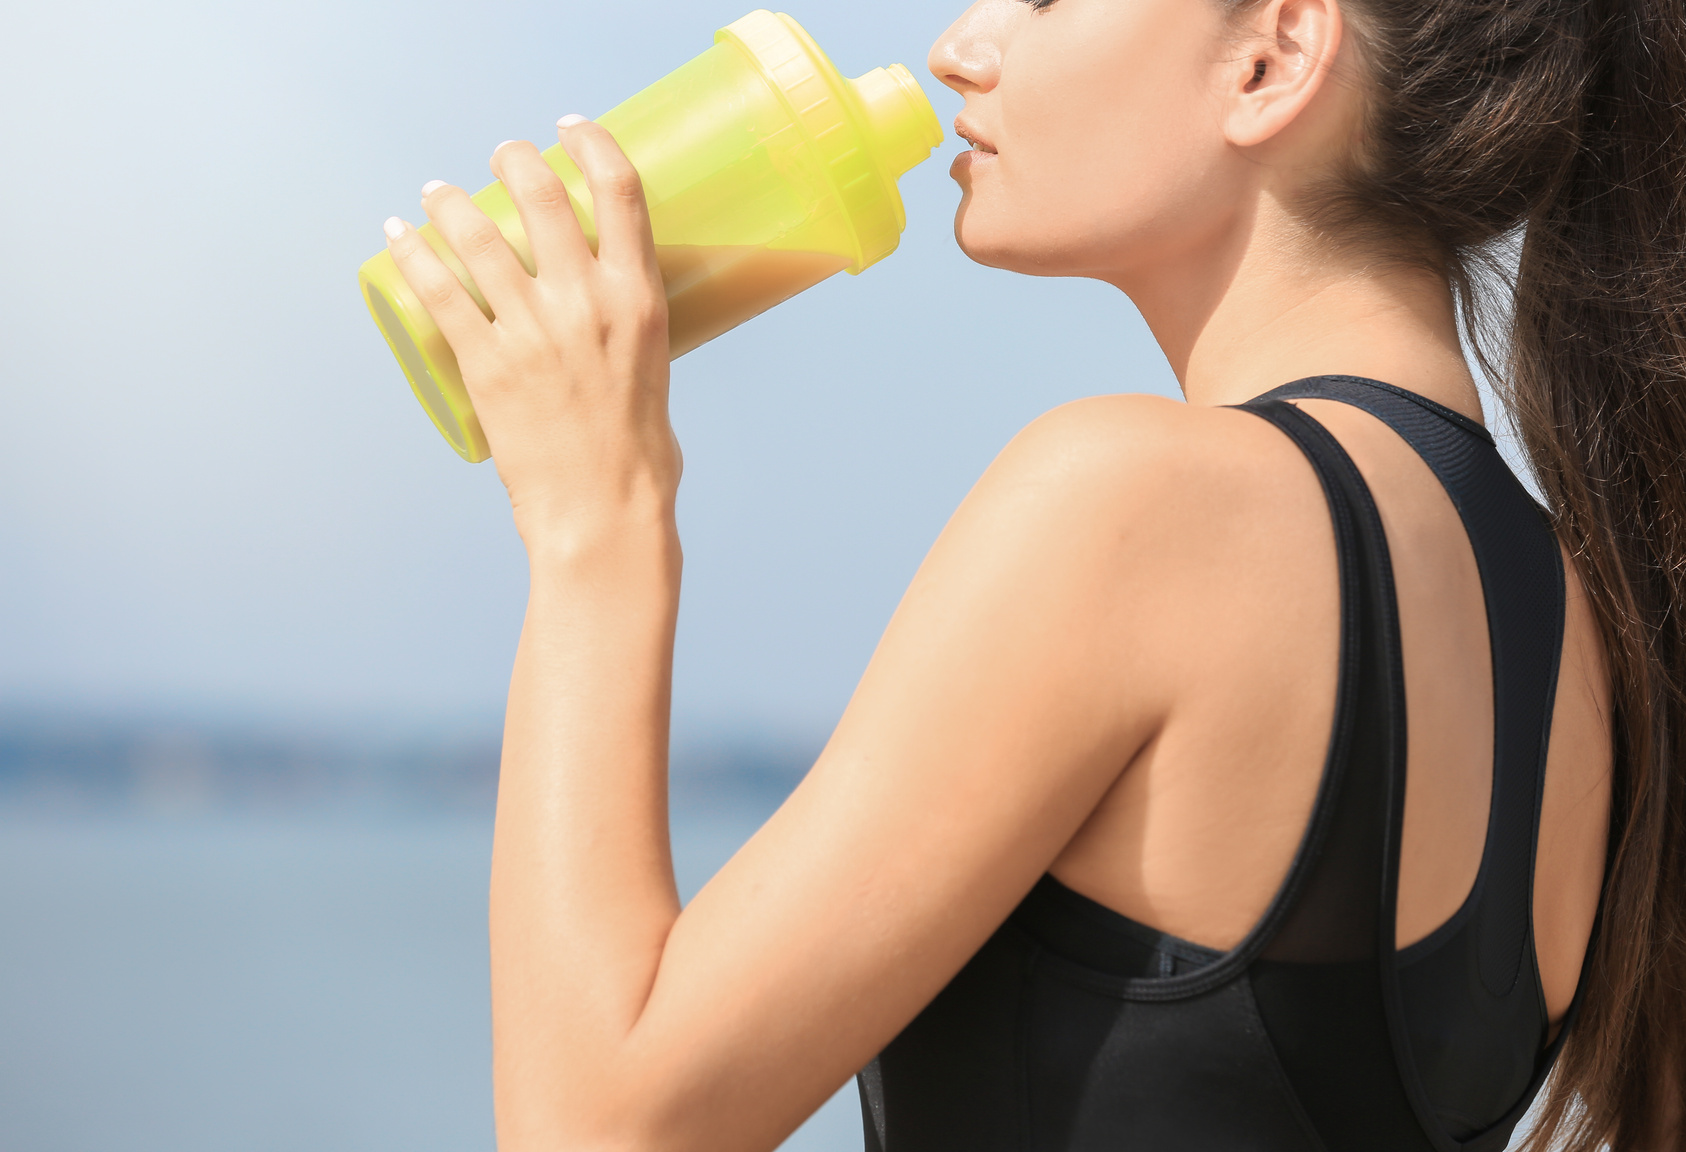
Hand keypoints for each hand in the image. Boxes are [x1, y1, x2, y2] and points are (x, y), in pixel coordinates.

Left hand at [384, 118, 680, 551]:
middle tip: (499, 156)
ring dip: (448, 201)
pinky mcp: (487, 364)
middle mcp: (587, 302)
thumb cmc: (639, 457)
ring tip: (436, 193)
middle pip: (542, 195)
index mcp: (640, 299)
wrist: (604, 513)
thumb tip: (609, 324)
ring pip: (477, 235)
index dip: (592, 143)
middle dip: (513, 160)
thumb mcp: (655, 372)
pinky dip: (412, 254)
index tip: (570, 128)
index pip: (620, 191)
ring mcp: (533, 331)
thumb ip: (631, 335)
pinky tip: (398, 236)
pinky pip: (438, 291)